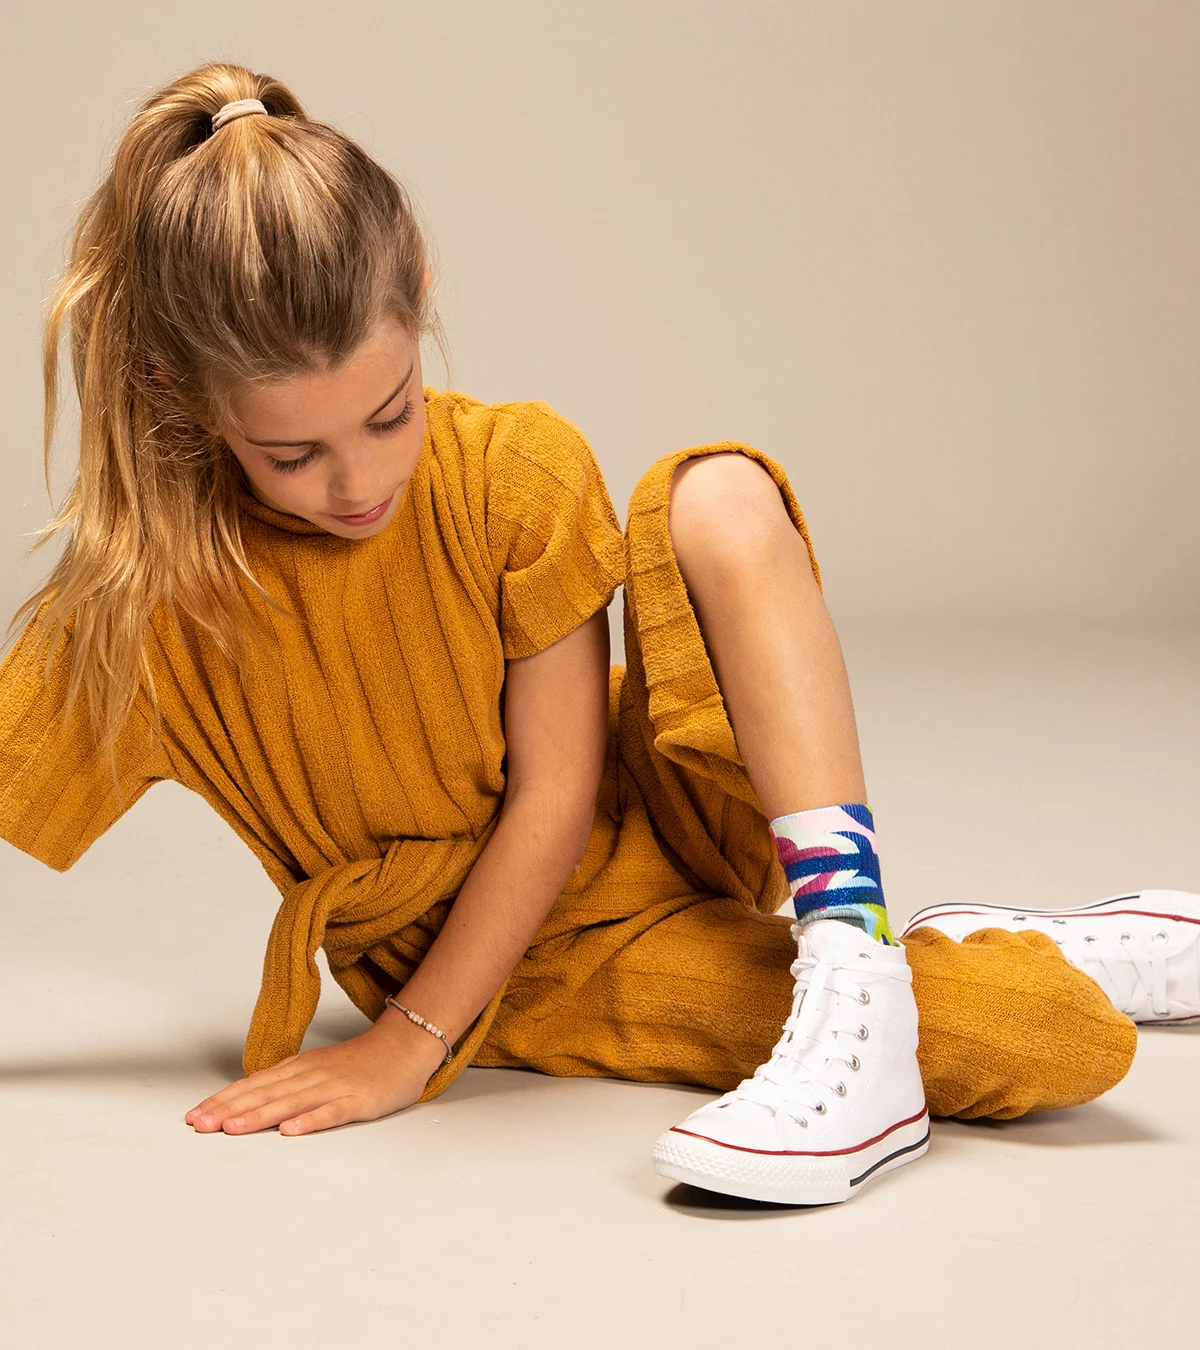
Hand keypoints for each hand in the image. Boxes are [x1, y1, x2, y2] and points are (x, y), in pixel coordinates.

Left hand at [184, 1015, 448, 1135]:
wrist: (405, 1046)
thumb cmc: (360, 1063)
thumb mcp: (316, 1069)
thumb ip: (286, 1084)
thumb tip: (249, 1101)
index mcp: (298, 1069)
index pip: (253, 1085)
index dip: (223, 1101)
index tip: (194, 1116)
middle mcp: (310, 1075)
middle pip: (264, 1093)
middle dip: (229, 1110)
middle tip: (198, 1125)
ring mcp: (333, 1087)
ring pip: (290, 1102)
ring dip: (259, 1116)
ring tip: (232, 1129)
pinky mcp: (357, 1100)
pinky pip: (330, 1112)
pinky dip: (309, 1120)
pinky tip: (290, 1130)